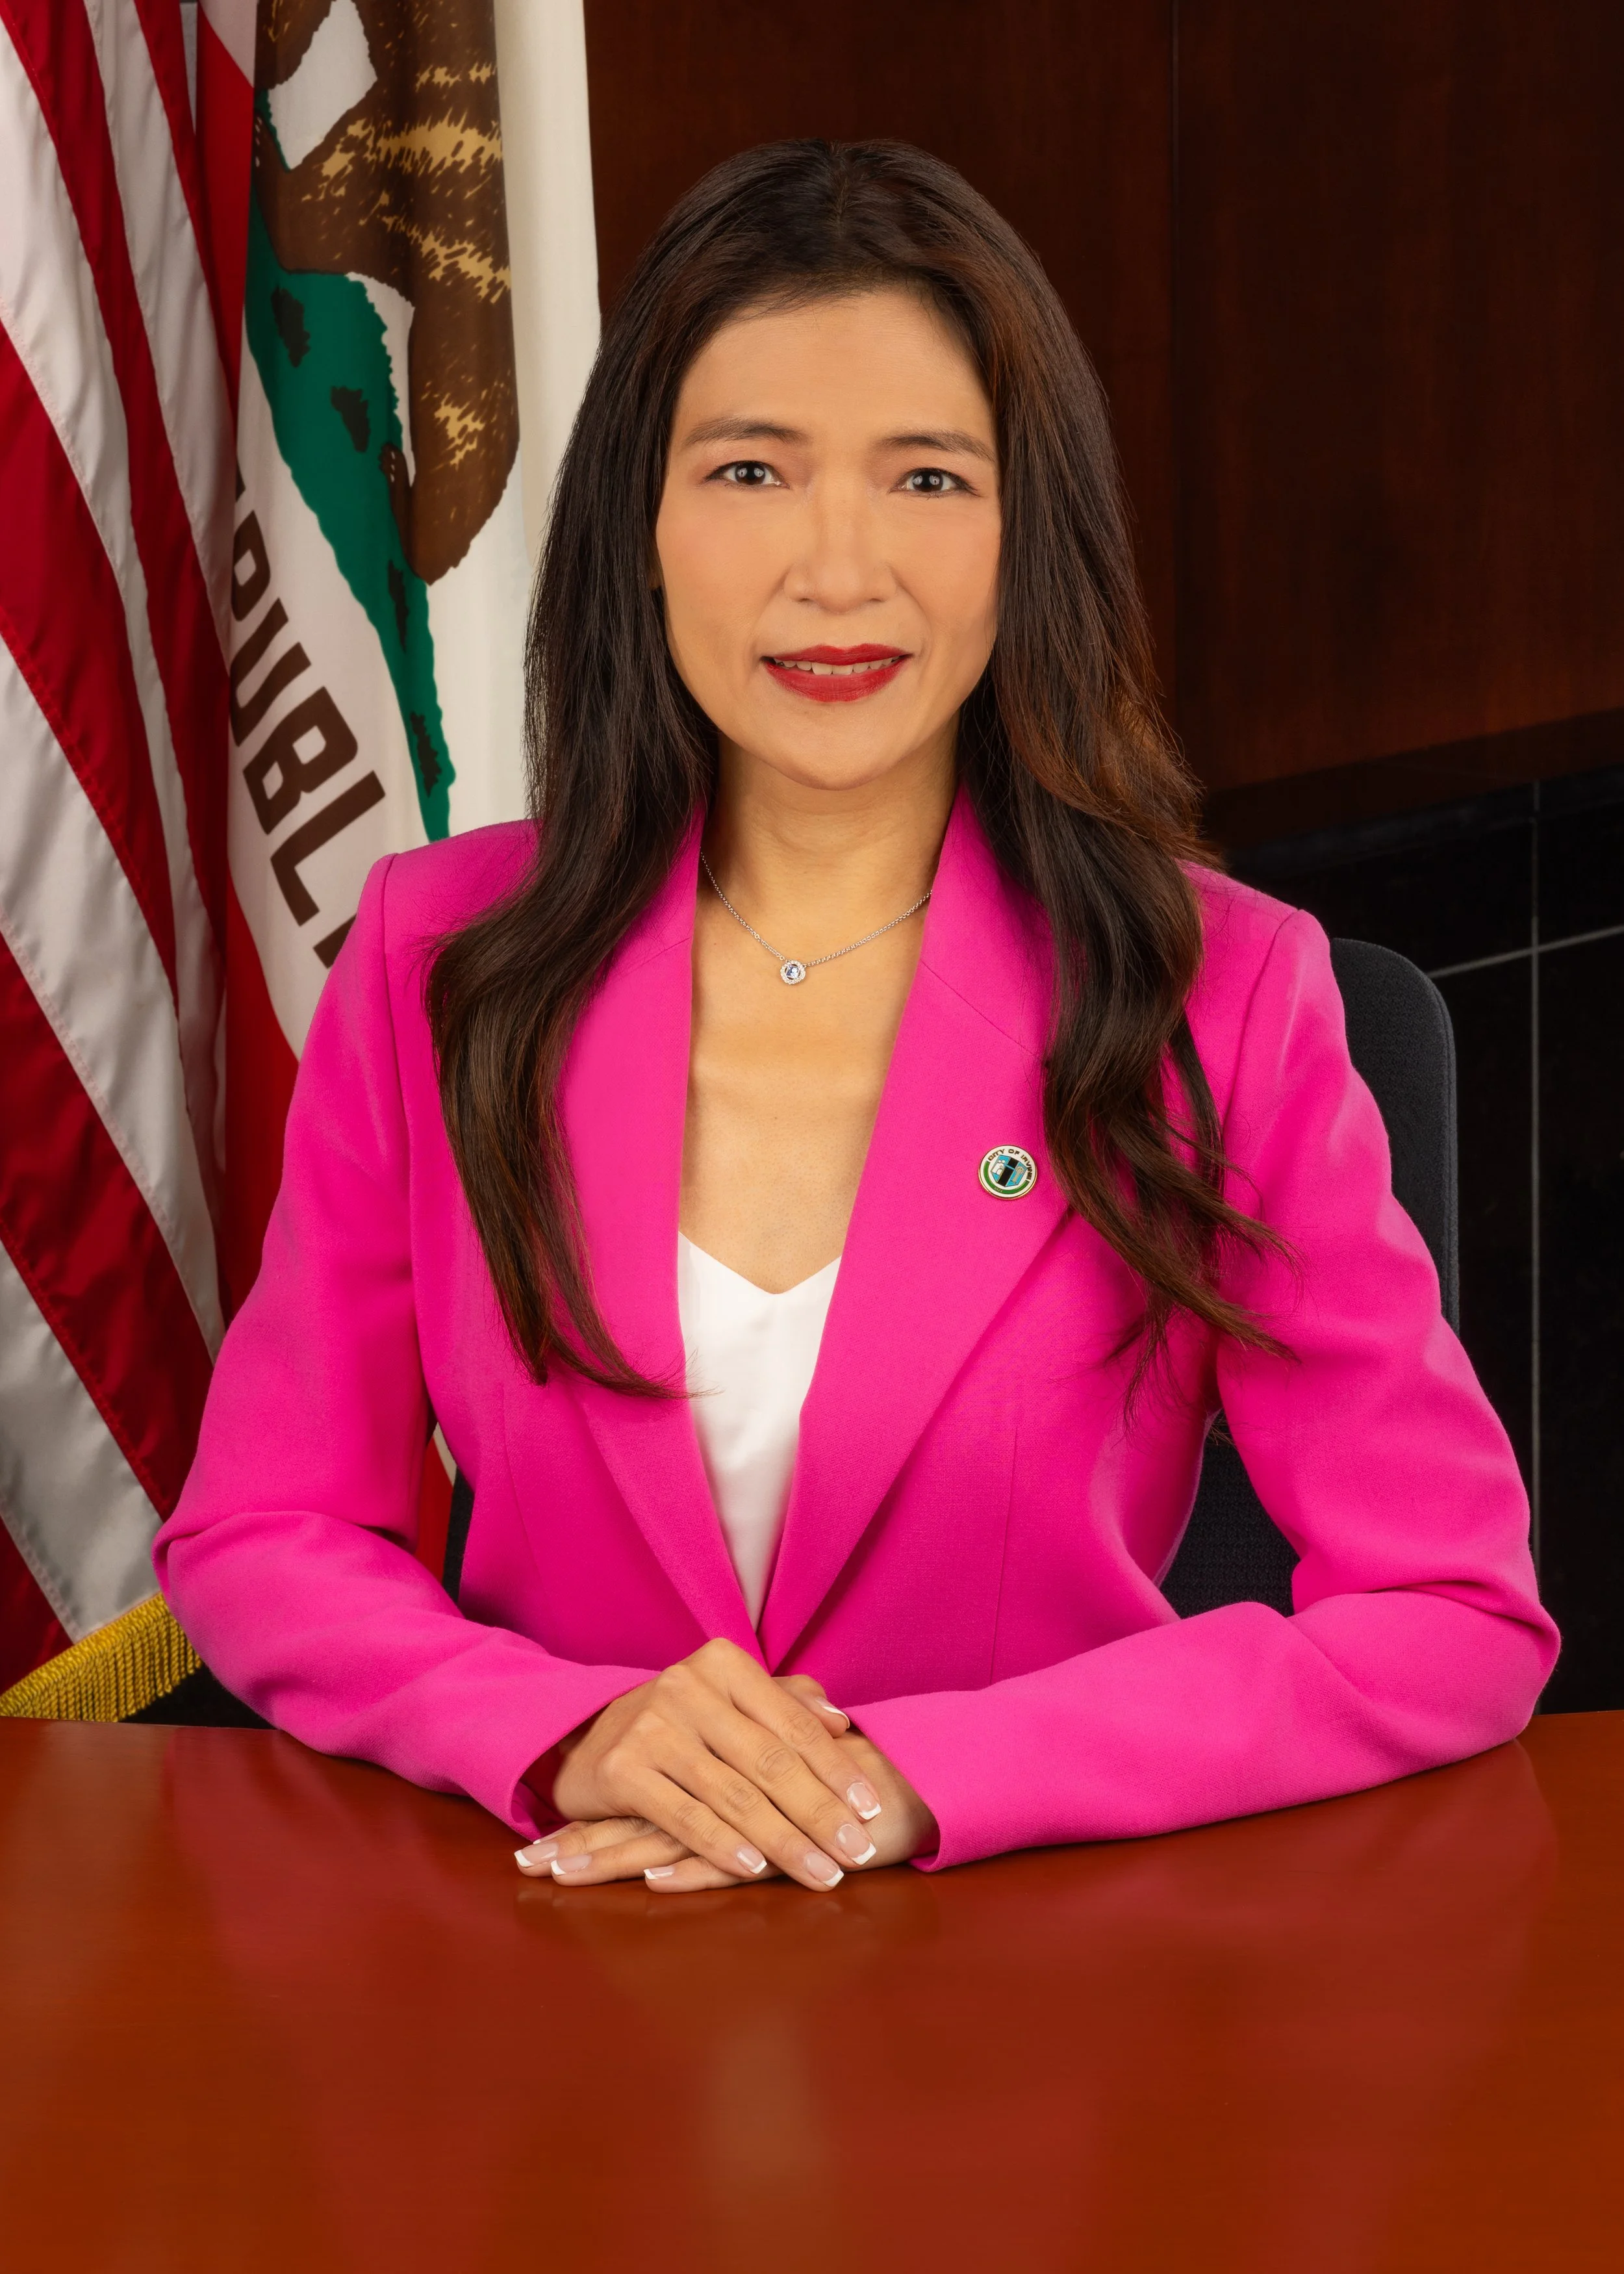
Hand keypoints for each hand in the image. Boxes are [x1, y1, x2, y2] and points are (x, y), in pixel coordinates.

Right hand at [514, 1645, 935, 1893]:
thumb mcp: (732, 1702)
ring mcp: (649, 1727)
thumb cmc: (682, 1725)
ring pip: (733, 1794)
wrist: (589, 1739)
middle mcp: (686, 1686)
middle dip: (819, 1812)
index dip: (835, 1768)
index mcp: (722, 1663)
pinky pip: (685, 1816)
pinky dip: (723, 1845)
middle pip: (768, 1761)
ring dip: (783, 1840)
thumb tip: (841, 1723)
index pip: (791, 1722)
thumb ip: (787, 1705)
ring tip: (821, 1872)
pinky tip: (756, 1869)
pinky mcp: (620, 1770)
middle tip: (856, 1851)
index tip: (871, 1808)